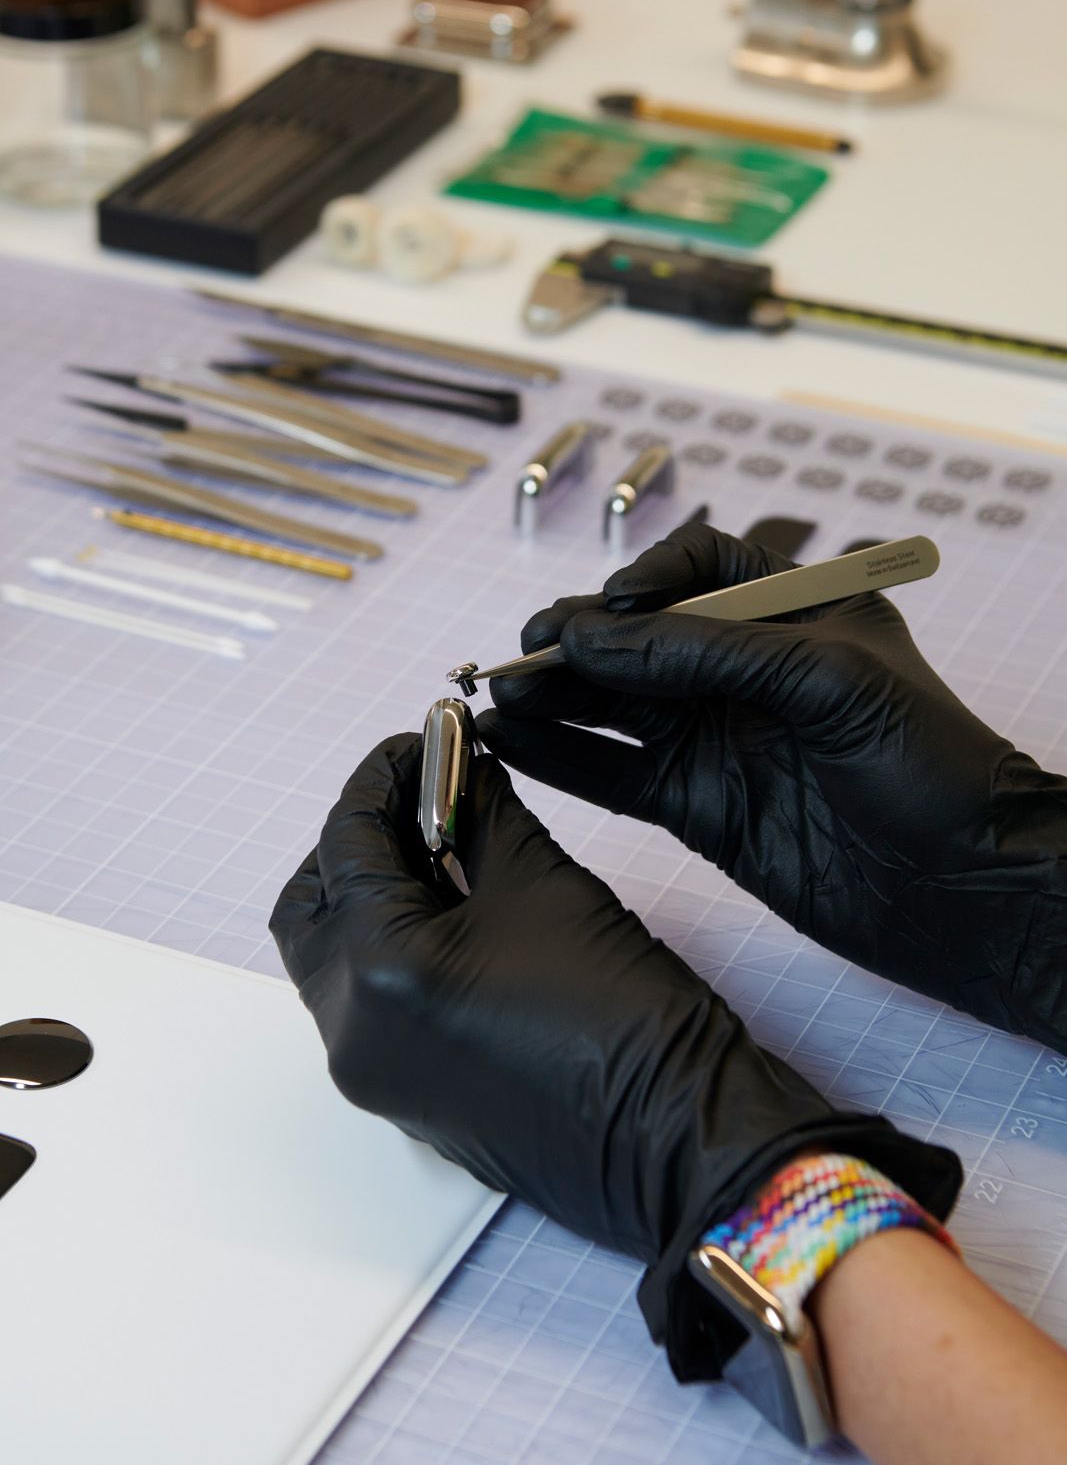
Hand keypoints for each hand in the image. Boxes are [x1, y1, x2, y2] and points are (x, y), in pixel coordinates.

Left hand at [270, 734, 958, 1378]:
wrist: (679, 1137)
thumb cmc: (625, 1019)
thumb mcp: (542, 881)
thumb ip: (480, 812)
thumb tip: (456, 768)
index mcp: (375, 969)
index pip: (346, 839)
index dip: (384, 774)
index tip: (422, 741)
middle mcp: (351, 1030)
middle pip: (311, 902)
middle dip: (357, 839)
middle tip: (421, 798)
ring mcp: (372, 1074)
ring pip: (331, 956)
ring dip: (372, 894)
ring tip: (443, 849)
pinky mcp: (403, 1098)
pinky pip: (365, 1004)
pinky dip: (389, 948)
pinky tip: (452, 909)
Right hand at [480, 520, 1066, 1050]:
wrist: (970, 893)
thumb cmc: (934, 766)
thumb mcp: (826, 680)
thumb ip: (704, 654)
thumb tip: (592, 638)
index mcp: (793, 614)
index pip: (696, 572)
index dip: (644, 584)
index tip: (610, 612)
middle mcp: (746, 671)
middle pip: (636, 640)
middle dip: (574, 643)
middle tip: (520, 654)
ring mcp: (719, 739)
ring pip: (613, 706)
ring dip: (552, 699)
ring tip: (493, 697)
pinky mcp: (700, 807)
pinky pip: (615, 773)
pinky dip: (562, 759)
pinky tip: (513, 746)